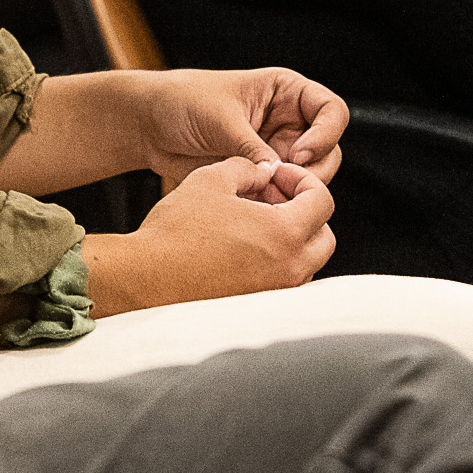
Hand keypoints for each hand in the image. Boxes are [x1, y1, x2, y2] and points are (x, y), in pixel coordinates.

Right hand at [96, 157, 334, 310]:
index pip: (322, 200)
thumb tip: (264, 171)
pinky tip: (245, 246)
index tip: (274, 176)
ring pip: (308, 261)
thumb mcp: (212, 179)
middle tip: (271, 197)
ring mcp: (277, 291)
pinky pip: (287, 280)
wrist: (147, 276)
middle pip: (324, 235)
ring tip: (256, 221)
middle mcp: (290, 267)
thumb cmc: (177, 228)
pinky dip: (278, 260)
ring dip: (293, 237)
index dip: (301, 180)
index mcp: (285, 233)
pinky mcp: (260, 305)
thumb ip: (247, 167)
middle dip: (304, 210)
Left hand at [142, 68, 346, 199]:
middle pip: (327, 151)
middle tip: (282, 182)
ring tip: (262, 196)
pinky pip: (280, 194)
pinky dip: (274, 203)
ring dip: (292, 191)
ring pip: (307, 178)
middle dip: (312, 171)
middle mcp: (287, 122)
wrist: (148, 126)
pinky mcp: (259, 176)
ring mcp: (274, 150)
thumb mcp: (221, 119)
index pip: (331, 111)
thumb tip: (276, 174)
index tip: (298, 154)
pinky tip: (254, 207)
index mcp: (285, 92)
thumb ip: (252, 147)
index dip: (324, 134)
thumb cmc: (181, 102)